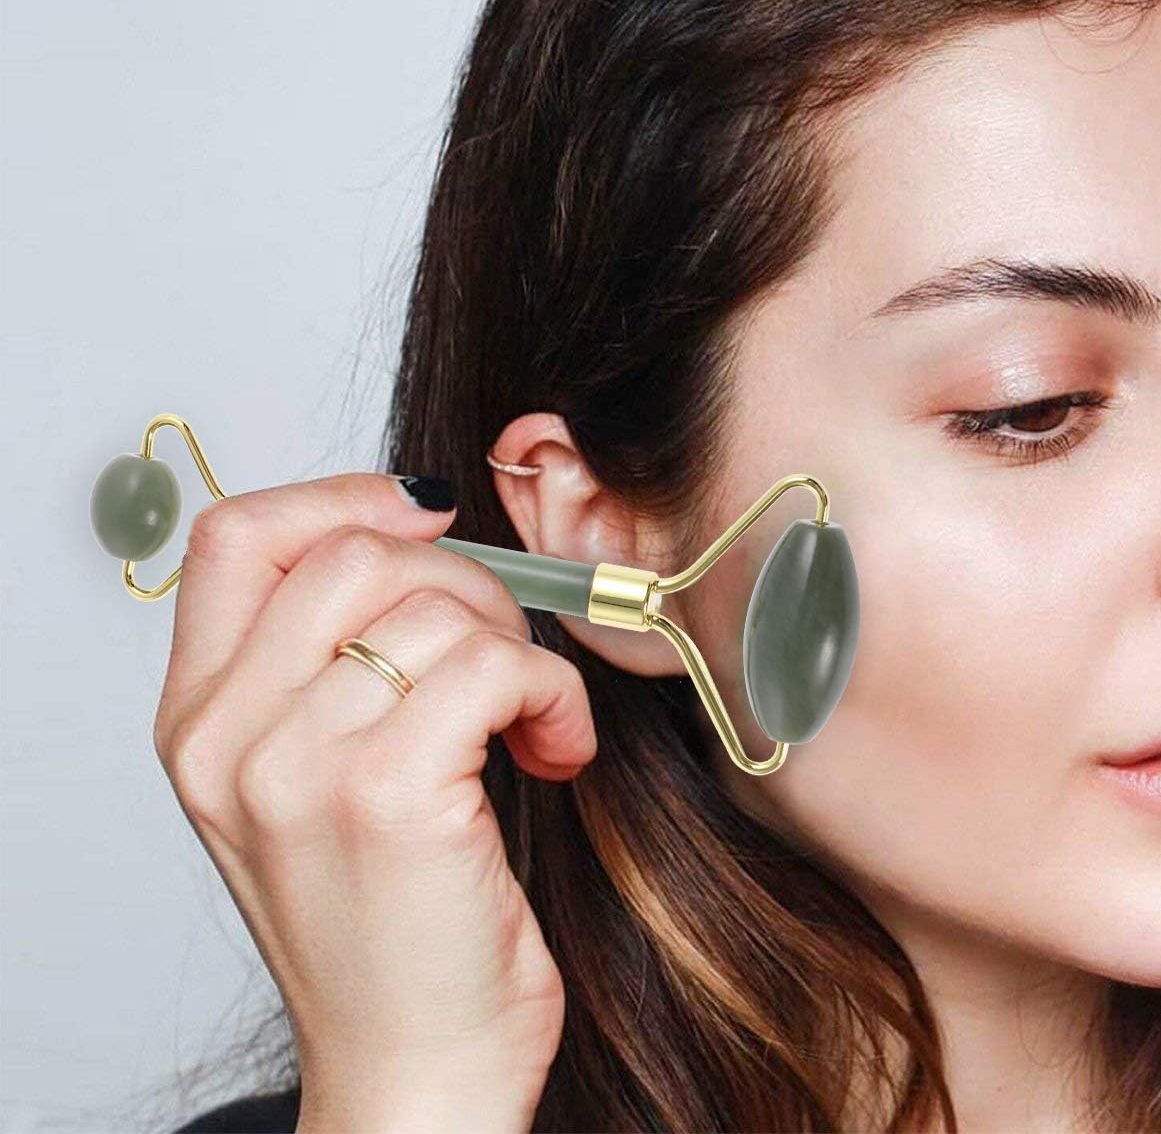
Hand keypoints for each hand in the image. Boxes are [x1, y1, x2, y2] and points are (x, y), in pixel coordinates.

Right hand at [152, 473, 596, 1132]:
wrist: (414, 1069)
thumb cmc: (383, 925)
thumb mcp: (309, 782)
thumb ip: (328, 662)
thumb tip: (413, 531)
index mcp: (198, 722)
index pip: (235, 537)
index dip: (339, 497)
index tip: (426, 516)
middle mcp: (227, 738)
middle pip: (355, 555)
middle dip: (463, 581)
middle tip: (502, 651)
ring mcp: (299, 765)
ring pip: (437, 607)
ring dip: (517, 647)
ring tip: (530, 718)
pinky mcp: (387, 795)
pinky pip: (494, 664)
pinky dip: (551, 691)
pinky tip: (554, 748)